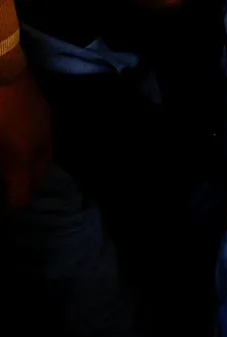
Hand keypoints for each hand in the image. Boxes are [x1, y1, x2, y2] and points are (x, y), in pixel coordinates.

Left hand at [0, 67, 52, 211]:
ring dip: (29, 170)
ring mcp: (46, 130)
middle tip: (6, 190)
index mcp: (20, 158)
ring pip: (43, 161)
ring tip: (12, 169)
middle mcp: (40, 150)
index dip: (11, 207)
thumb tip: (1, 172)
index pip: (20, 196)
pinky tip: (19, 144)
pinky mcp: (46, 114)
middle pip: (35, 181)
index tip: (2, 210)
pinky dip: (32, 150)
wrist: (1, 60)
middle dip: (21, 189)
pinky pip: (43, 142)